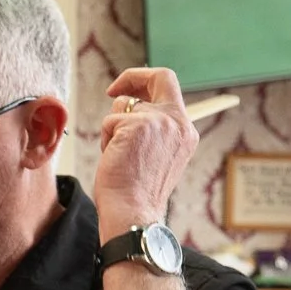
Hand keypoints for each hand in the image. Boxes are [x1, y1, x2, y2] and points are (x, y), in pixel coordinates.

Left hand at [94, 67, 197, 241]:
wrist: (133, 212)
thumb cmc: (136, 191)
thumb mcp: (155, 154)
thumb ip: (152, 129)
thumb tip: (128, 104)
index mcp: (185, 131)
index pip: (172, 87)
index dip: (148, 81)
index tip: (129, 90)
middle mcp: (178, 122)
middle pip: (159, 77)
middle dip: (131, 78)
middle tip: (112, 90)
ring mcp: (159, 121)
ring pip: (123, 105)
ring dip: (112, 128)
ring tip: (118, 156)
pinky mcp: (137, 126)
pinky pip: (109, 121)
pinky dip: (105, 140)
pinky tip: (113, 160)